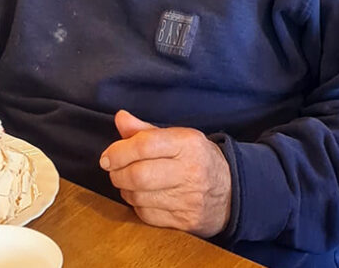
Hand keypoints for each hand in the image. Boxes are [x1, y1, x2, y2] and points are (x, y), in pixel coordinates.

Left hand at [100, 110, 231, 236]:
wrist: (232, 191)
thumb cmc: (197, 159)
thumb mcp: (178, 138)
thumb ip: (145, 130)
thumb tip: (120, 118)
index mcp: (187, 144)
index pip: (144, 145)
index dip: (118, 152)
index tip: (107, 157)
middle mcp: (190, 171)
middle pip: (139, 175)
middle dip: (117, 173)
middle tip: (113, 170)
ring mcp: (189, 199)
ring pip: (139, 197)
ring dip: (125, 190)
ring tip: (128, 182)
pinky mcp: (186, 221)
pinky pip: (147, 215)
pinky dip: (137, 206)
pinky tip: (141, 197)